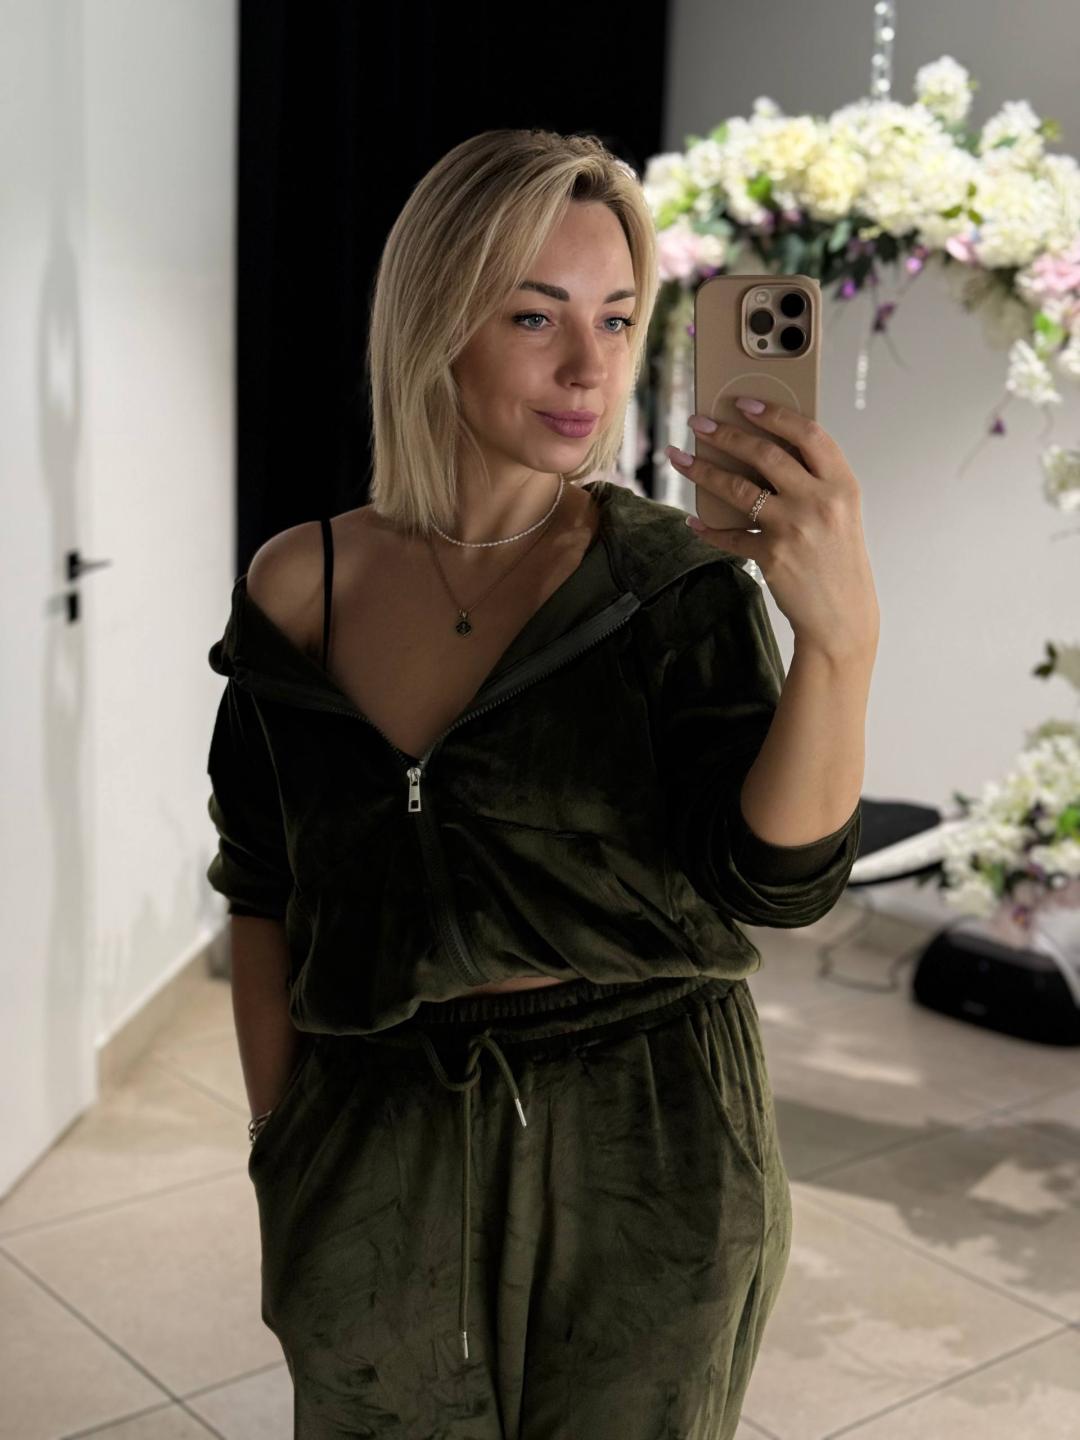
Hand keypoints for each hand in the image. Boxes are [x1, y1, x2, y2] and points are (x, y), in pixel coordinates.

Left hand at [667, 401, 879, 660]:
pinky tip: (694, 522)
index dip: (774, 413)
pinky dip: (708, 529)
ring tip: (678, 458)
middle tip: (698, 423)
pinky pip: (730, 535)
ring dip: (702, 471)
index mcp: (842, 484)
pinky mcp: (772, 556)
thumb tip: (763, 450)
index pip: (808, 433)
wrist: (842, 615)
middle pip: (765, 454)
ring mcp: (795, 528)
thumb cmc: (838, 559)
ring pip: (738, 488)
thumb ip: (813, 481)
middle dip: (726, 434)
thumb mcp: (841, 512)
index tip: (744, 403)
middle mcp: (819, 502)